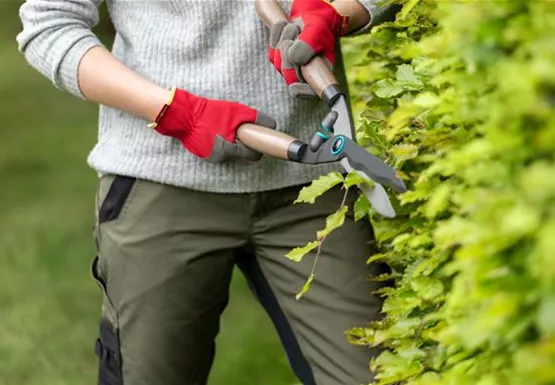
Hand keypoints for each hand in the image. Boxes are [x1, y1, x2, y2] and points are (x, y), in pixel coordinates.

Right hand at [151, 89, 275, 161]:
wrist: (184, 115)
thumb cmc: (210, 112)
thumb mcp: (236, 111)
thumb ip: (255, 118)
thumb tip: (271, 125)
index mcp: (229, 149)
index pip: (252, 155)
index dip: (258, 148)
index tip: (260, 141)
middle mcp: (221, 157)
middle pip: (241, 155)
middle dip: (244, 145)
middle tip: (242, 133)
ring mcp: (211, 157)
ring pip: (230, 153)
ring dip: (232, 144)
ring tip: (226, 130)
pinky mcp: (204, 154)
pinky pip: (219, 151)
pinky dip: (221, 144)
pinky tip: (216, 133)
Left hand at [268, 0, 349, 98]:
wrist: (310, 19)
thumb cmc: (319, 28)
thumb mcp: (317, 33)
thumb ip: (307, 46)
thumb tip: (292, 58)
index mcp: (318, 75)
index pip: (309, 92)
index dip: (302, 91)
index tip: (293, 87)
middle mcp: (303, 77)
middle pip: (288, 73)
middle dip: (290, 52)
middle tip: (298, 35)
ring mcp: (288, 69)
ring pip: (278, 59)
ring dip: (285, 39)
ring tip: (296, 30)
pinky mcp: (277, 59)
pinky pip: (271, 49)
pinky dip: (277, 35)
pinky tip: (286, 29)